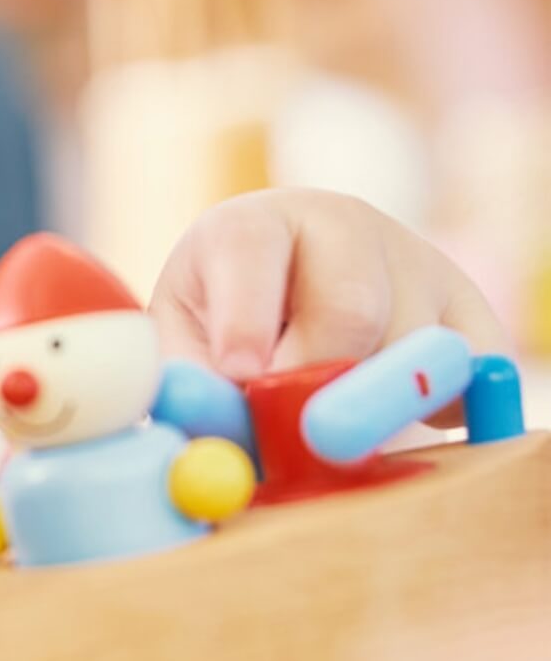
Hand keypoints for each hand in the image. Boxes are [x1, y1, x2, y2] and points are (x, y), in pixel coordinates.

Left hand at [149, 190, 509, 409]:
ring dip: (372, 406)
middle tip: (298, 435)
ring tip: (329, 417)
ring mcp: (413, 258)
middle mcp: (339, 224)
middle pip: (349, 308)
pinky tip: (402, 420)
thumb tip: (216, 430)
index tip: (239, 374)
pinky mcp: (467, 303)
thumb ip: (190, 382)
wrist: (285, 291)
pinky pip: (477, 368)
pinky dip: (446, 407)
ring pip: (414, 347)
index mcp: (251, 225)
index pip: (249, 252)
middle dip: (320, 382)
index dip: (244, 318)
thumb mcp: (182, 342)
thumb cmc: (218, 324)